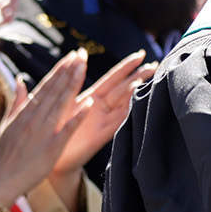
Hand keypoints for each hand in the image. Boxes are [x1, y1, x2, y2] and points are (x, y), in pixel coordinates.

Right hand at [0, 49, 86, 204]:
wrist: (2, 180)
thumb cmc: (5, 154)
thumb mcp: (7, 124)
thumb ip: (16, 101)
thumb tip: (19, 79)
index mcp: (25, 113)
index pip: (45, 86)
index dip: (59, 70)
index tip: (70, 57)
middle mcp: (34, 118)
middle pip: (55, 90)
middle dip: (69, 70)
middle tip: (82, 54)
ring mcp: (43, 132)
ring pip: (61, 103)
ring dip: (73, 84)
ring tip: (84, 68)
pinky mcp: (52, 147)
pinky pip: (67, 128)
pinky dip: (78, 115)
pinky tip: (89, 102)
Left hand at [50, 50, 155, 177]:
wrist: (54, 158)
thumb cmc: (56, 129)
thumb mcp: (64, 100)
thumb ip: (73, 80)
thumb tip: (80, 53)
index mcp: (92, 97)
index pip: (113, 78)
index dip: (126, 66)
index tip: (140, 54)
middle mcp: (101, 108)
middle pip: (124, 88)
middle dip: (139, 75)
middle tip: (156, 64)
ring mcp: (104, 121)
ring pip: (125, 103)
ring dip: (137, 91)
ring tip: (151, 79)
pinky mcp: (102, 135)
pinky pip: (118, 122)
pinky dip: (128, 113)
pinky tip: (138, 104)